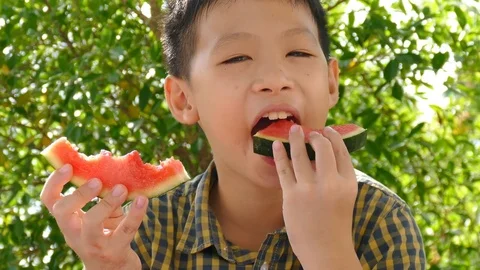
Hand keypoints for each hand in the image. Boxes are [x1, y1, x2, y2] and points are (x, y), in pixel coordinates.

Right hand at [40, 164, 147, 269]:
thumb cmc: (106, 234)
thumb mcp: (101, 213)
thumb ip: (103, 192)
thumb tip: (108, 159)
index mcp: (69, 220)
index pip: (50, 200)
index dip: (54, 182)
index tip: (69, 166)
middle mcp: (75, 233)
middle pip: (62, 212)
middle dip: (78, 194)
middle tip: (96, 181)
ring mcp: (93, 245)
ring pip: (92, 224)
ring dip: (106, 203)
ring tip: (121, 188)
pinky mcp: (115, 252)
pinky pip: (125, 231)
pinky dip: (135, 214)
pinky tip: (143, 199)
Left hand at [272, 125, 359, 268]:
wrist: (326, 251)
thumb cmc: (336, 224)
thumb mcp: (346, 198)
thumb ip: (338, 178)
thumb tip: (324, 155)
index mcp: (348, 183)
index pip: (341, 152)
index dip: (333, 137)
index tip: (326, 130)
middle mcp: (330, 184)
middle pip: (322, 148)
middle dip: (315, 136)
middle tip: (309, 132)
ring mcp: (309, 190)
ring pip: (300, 155)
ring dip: (296, 139)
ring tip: (293, 129)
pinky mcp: (292, 197)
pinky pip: (284, 169)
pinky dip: (279, 154)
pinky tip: (276, 144)